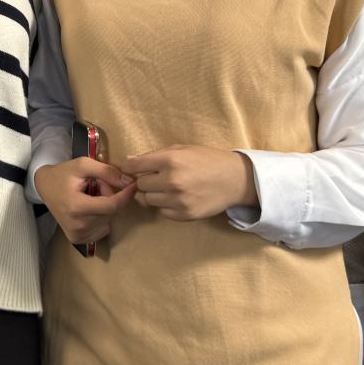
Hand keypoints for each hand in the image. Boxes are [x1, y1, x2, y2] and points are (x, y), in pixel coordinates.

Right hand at [35, 157, 135, 246]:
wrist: (44, 187)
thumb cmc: (63, 174)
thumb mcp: (83, 165)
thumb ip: (107, 172)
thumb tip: (129, 182)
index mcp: (76, 207)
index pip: (111, 206)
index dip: (125, 195)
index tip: (133, 185)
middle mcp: (77, 225)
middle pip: (110, 212)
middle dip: (110, 196)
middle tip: (96, 185)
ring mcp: (78, 235)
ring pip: (108, 220)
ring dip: (106, 206)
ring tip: (90, 196)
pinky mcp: (79, 240)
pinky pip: (103, 228)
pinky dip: (102, 217)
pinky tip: (89, 208)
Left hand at [115, 145, 256, 220]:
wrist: (234, 179)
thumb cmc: (207, 160)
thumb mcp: (182, 149)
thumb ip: (155, 155)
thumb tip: (128, 161)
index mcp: (171, 160)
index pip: (135, 166)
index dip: (130, 168)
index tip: (132, 169)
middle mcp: (172, 180)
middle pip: (141, 185)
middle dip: (146, 180)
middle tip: (158, 177)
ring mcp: (178, 200)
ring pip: (149, 200)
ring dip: (154, 194)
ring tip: (168, 188)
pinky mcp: (184, 215)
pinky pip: (162, 212)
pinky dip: (165, 206)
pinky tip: (177, 197)